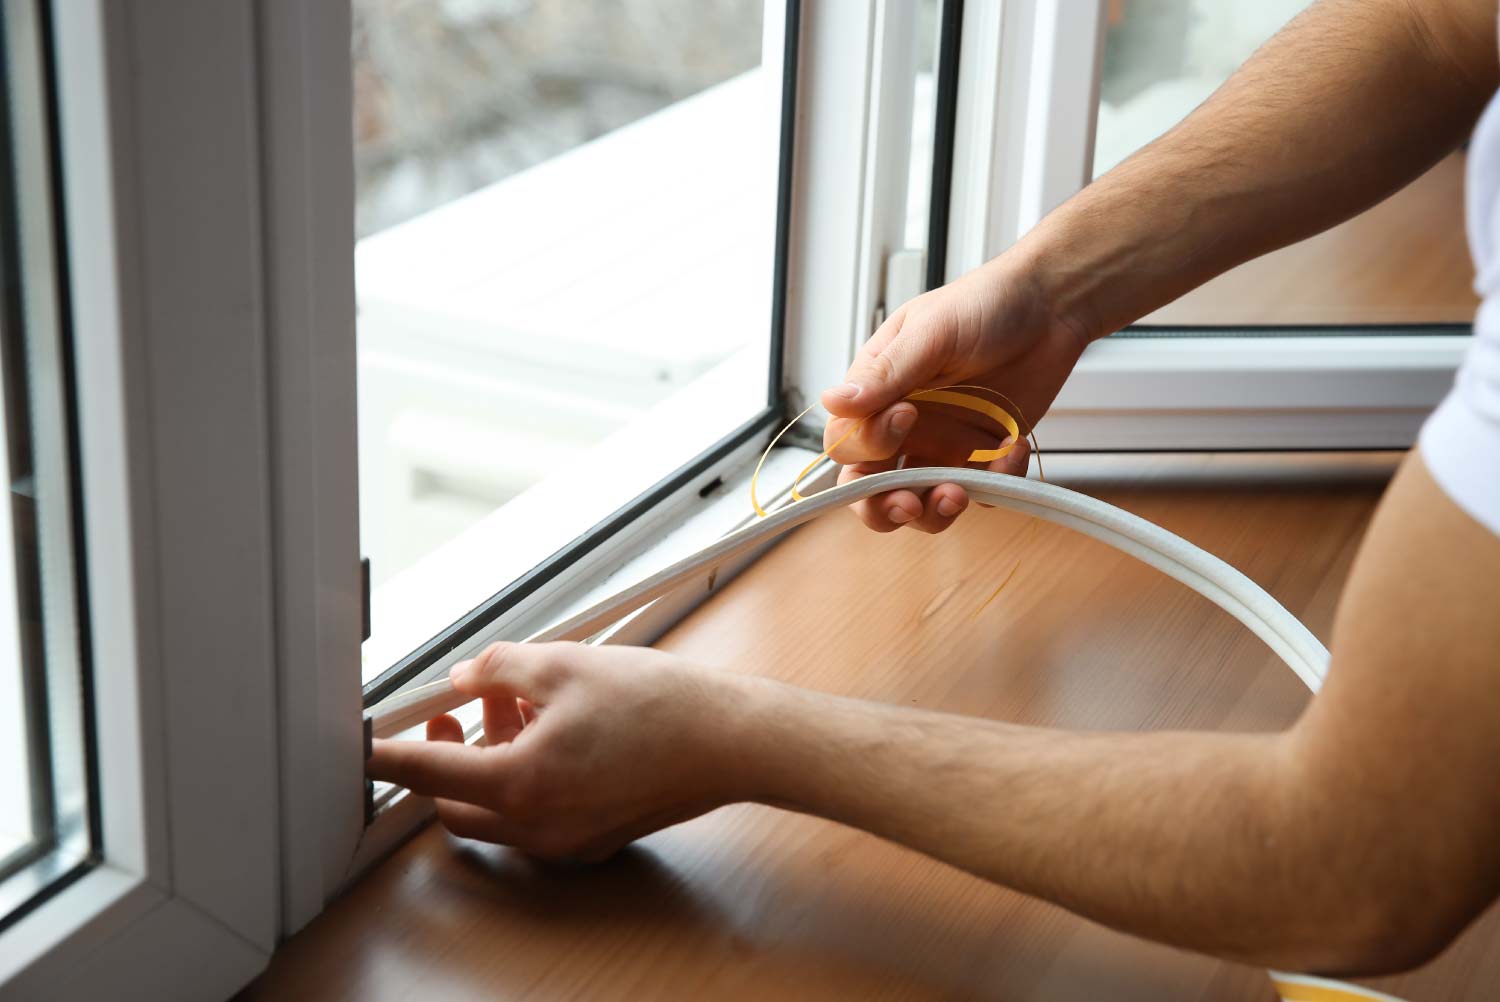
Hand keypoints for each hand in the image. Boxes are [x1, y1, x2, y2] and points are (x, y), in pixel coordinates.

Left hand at [366, 641, 756, 861]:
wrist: (730, 742)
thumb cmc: (662, 706)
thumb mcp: (566, 664)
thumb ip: (500, 669)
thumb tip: (466, 677)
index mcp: (522, 784)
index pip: (426, 773)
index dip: (385, 756)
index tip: (359, 749)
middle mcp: (539, 826)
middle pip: (456, 802)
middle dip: (445, 756)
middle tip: (454, 713)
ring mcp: (567, 840)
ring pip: (497, 809)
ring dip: (490, 761)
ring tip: (517, 704)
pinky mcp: (592, 837)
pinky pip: (535, 815)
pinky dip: (526, 777)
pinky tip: (552, 729)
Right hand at [820, 255, 1092, 532]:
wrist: (1052, 307)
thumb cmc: (985, 304)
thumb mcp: (932, 332)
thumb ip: (886, 374)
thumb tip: (833, 402)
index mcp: (878, 392)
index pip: (847, 442)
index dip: (867, 445)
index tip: (907, 416)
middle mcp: (904, 425)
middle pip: (872, 487)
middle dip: (884, 506)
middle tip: (909, 504)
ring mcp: (943, 444)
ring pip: (921, 502)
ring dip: (935, 511)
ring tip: (960, 493)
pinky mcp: (983, 457)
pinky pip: (980, 491)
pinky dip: (995, 484)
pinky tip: (1012, 450)